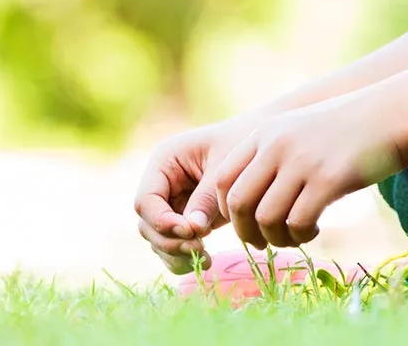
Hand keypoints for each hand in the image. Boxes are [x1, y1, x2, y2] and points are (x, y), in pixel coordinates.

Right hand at [133, 116, 256, 273]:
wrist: (261, 149)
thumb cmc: (241, 146)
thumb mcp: (224, 168)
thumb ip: (206, 198)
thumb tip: (193, 229)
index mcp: (164, 161)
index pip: (146, 200)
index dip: (162, 221)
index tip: (191, 232)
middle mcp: (160, 184)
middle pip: (147, 224)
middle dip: (170, 241)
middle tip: (200, 248)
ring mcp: (170, 203)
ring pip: (157, 240)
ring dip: (177, 254)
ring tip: (206, 258)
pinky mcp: (183, 219)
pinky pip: (173, 245)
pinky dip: (184, 258)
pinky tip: (206, 261)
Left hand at [213, 89, 407, 250]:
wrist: (392, 112)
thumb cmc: (347, 127)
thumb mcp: (299, 129)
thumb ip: (272, 155)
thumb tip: (251, 202)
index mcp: (265, 133)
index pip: (222, 178)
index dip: (227, 210)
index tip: (245, 222)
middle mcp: (277, 145)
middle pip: (238, 202)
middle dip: (245, 232)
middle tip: (261, 243)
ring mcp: (302, 161)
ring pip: (266, 218)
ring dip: (276, 239)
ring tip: (293, 238)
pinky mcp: (329, 179)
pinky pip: (299, 223)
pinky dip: (301, 237)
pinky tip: (315, 231)